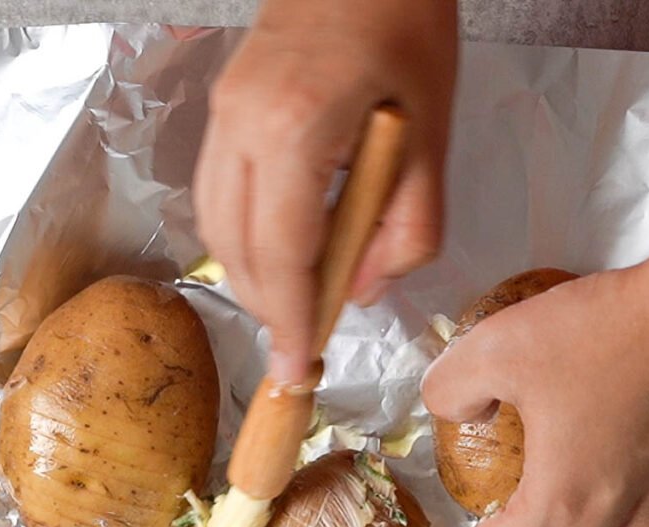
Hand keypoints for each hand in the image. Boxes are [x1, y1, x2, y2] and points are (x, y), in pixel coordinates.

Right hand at [194, 0, 457, 383]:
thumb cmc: (407, 27)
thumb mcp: (432, 137)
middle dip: (270, 309)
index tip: (297, 370)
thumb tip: (366, 291)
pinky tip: (279, 256)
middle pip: (236, 250)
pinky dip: (243, 242)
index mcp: (294, 130)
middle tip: (306, 344)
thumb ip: (407, 229)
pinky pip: (216, 196)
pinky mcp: (222, 110)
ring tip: (297, 307)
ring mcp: (222, 114)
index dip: (290, 322)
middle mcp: (241, 124)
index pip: (280, 256)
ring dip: (253, 279)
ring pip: (216, 227)